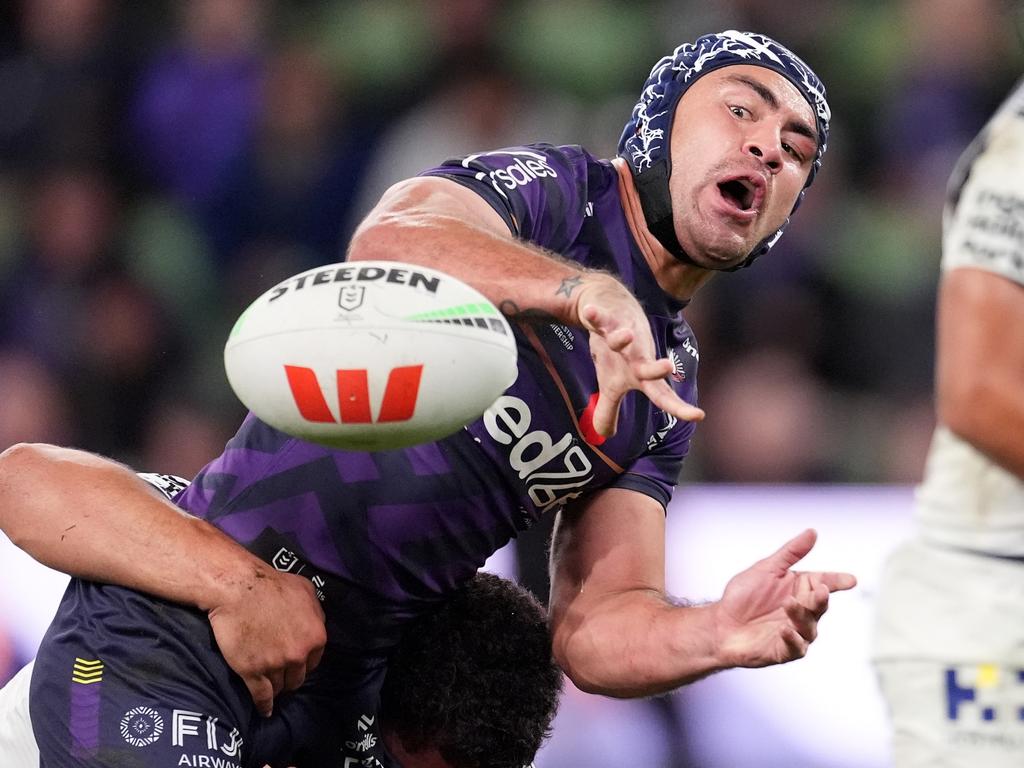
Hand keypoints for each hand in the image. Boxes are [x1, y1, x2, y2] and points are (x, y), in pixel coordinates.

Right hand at [208, 566, 326, 716]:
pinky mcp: (253, 672)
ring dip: (276, 688)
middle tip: (280, 673)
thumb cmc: (271, 584)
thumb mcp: (305, 590)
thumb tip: (317, 622)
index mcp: (316, 636)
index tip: (295, 664)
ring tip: (270, 688)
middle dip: (290, 676)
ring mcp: (276, 665)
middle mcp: (299, 654)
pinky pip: (262, 697)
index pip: (314, 662)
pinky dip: (264, 705)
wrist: (238, 587)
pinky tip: (264, 710)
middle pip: (297, 677)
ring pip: (280, 687)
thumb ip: (316, 610)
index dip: (303, 663)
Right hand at [574, 275, 703, 436]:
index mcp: (639, 376)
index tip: (699, 416)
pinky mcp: (607, 320)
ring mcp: (622, 337)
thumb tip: (604, 436)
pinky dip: (595, 316)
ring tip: (624, 336)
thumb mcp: (612, 385)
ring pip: (621, 338)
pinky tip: (590, 313)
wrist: (610, 312)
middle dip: (655, 369)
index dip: (678, 408)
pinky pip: (600, 319)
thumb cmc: (616, 355)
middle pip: (647, 367)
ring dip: (620, 338)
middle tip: (667, 367)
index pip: (661, 396)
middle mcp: (635, 357)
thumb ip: (609, 410)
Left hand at [713, 529, 855, 667]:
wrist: (720, 623)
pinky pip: (795, 648)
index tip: (850, 580)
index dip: (837, 581)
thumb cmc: (742, 596)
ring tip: (788, 603)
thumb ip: (791, 552)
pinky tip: (784, 629)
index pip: (824, 583)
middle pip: (820, 605)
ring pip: (810, 627)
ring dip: (801, 615)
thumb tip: (812, 532)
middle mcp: (802, 611)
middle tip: (819, 590)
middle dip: (821, 598)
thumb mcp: (767, 568)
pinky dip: (792, 639)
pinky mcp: (784, 651)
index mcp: (800, 589)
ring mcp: (796, 632)